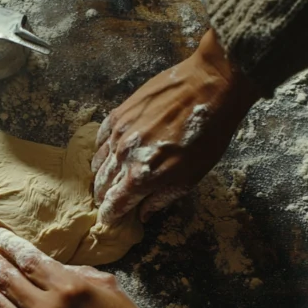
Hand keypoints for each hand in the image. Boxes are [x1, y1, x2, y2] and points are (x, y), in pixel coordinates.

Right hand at [92, 29, 258, 225]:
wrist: (209, 87)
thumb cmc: (208, 135)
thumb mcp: (192, 177)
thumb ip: (163, 197)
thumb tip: (143, 213)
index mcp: (142, 176)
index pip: (113, 204)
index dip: (109, 216)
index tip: (109, 220)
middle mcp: (123, 156)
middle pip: (102, 184)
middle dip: (104, 196)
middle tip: (110, 200)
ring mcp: (118, 133)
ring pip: (98, 162)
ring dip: (102, 174)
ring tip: (109, 178)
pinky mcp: (118, 113)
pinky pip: (100, 138)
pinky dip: (101, 149)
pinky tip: (109, 151)